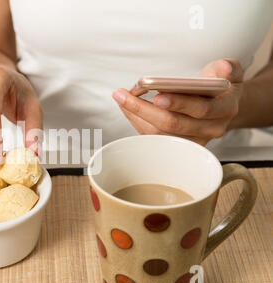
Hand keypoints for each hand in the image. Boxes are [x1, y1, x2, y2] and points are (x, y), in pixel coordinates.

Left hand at [113, 59, 243, 145]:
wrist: (224, 105)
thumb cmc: (221, 85)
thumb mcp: (231, 71)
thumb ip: (227, 67)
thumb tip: (224, 70)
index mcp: (226, 109)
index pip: (201, 109)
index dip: (178, 103)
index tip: (158, 95)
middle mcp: (211, 129)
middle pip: (174, 124)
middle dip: (146, 109)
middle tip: (125, 95)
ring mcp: (195, 140)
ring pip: (160, 133)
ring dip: (136, 115)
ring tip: (121, 97)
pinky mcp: (180, 145)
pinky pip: (154, 137)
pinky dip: (137, 122)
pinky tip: (127, 107)